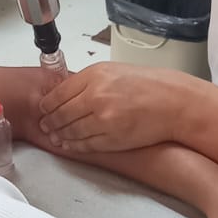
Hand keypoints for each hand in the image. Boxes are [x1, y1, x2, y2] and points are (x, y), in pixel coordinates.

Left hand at [39, 63, 195, 152]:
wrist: (173, 102)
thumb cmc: (148, 85)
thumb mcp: (113, 71)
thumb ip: (87, 82)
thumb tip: (64, 93)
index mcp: (94, 76)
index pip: (58, 94)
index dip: (47, 105)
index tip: (43, 109)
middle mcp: (96, 96)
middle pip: (61, 114)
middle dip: (50, 122)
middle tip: (45, 125)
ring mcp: (104, 120)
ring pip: (71, 132)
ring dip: (60, 135)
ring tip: (55, 136)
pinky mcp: (112, 139)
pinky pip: (85, 145)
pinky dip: (74, 146)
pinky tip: (70, 144)